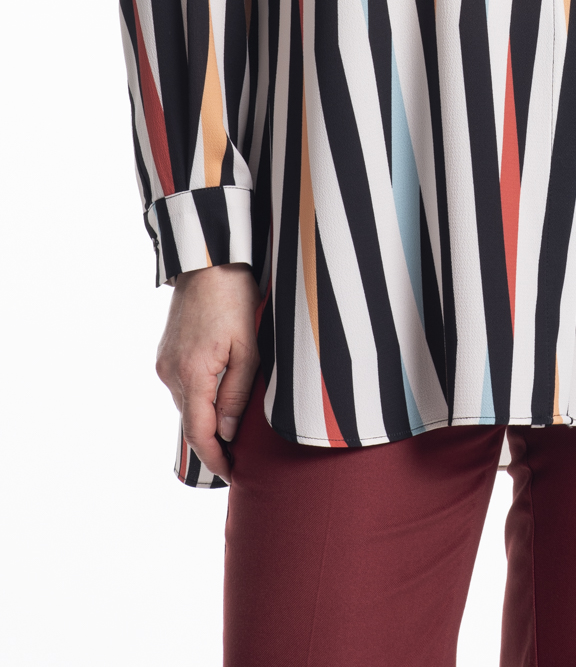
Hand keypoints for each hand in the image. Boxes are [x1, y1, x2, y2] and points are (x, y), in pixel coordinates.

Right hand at [156, 263, 259, 478]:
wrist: (210, 262)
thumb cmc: (237, 298)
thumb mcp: (250, 348)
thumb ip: (237, 393)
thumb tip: (227, 432)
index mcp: (192, 374)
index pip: (198, 434)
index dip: (214, 459)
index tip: (231, 474)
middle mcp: (171, 372)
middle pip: (191, 421)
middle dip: (213, 442)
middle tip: (240, 456)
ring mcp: (165, 362)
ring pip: (186, 404)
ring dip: (206, 417)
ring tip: (234, 425)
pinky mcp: (165, 353)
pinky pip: (182, 385)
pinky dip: (199, 396)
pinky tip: (220, 392)